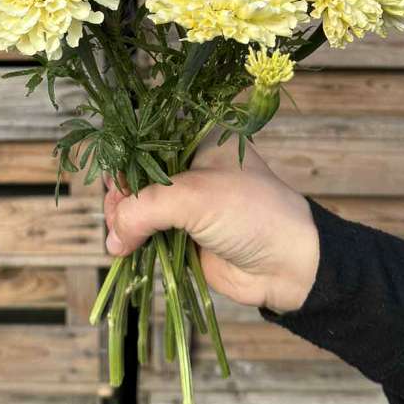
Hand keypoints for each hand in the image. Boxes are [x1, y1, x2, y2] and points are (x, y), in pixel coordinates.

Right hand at [104, 138, 319, 312]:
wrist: (290, 266)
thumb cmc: (253, 214)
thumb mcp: (195, 198)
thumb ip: (144, 208)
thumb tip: (114, 239)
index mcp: (198, 140)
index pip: (146, 137)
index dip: (125, 157)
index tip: (116, 180)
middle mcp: (189, 166)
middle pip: (136, 175)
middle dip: (121, 196)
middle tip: (118, 217)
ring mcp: (186, 203)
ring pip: (138, 207)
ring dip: (123, 222)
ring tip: (120, 238)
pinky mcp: (184, 235)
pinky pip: (147, 234)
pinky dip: (133, 242)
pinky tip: (123, 249)